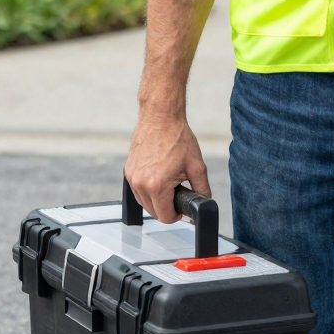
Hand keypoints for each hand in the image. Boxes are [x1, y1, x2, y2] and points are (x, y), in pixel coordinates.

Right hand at [125, 107, 208, 223]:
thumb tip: (204, 202)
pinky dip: (147, 190)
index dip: (176, 215)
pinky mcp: (128, 170)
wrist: (161, 117)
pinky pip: (137, 190)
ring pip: (144, 202)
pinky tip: (158, 178)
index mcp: (157, 185)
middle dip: (166, 208)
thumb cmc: (177, 137)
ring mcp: (132, 177)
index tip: (181, 207)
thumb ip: (202, 189)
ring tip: (169, 184)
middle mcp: (140, 183)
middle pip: (153, 212)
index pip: (165, 216)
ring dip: (156, 200)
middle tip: (177, 193)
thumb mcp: (197, 166)